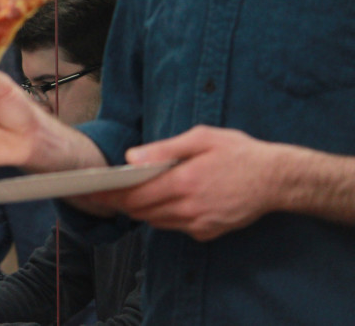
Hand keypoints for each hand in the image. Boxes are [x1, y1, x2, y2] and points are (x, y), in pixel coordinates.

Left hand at [86, 125, 280, 240]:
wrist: (277, 180)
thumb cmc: (239, 153)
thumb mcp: (202, 138)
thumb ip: (163, 149)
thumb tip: (131, 158)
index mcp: (184, 182)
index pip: (135, 195)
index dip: (111, 196)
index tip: (92, 193)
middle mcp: (189, 208)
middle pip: (141, 211)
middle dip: (121, 203)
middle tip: (104, 193)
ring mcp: (199, 224)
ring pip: (156, 221)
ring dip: (142, 209)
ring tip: (131, 193)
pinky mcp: (208, 232)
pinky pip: (175, 226)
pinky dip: (164, 215)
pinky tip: (167, 200)